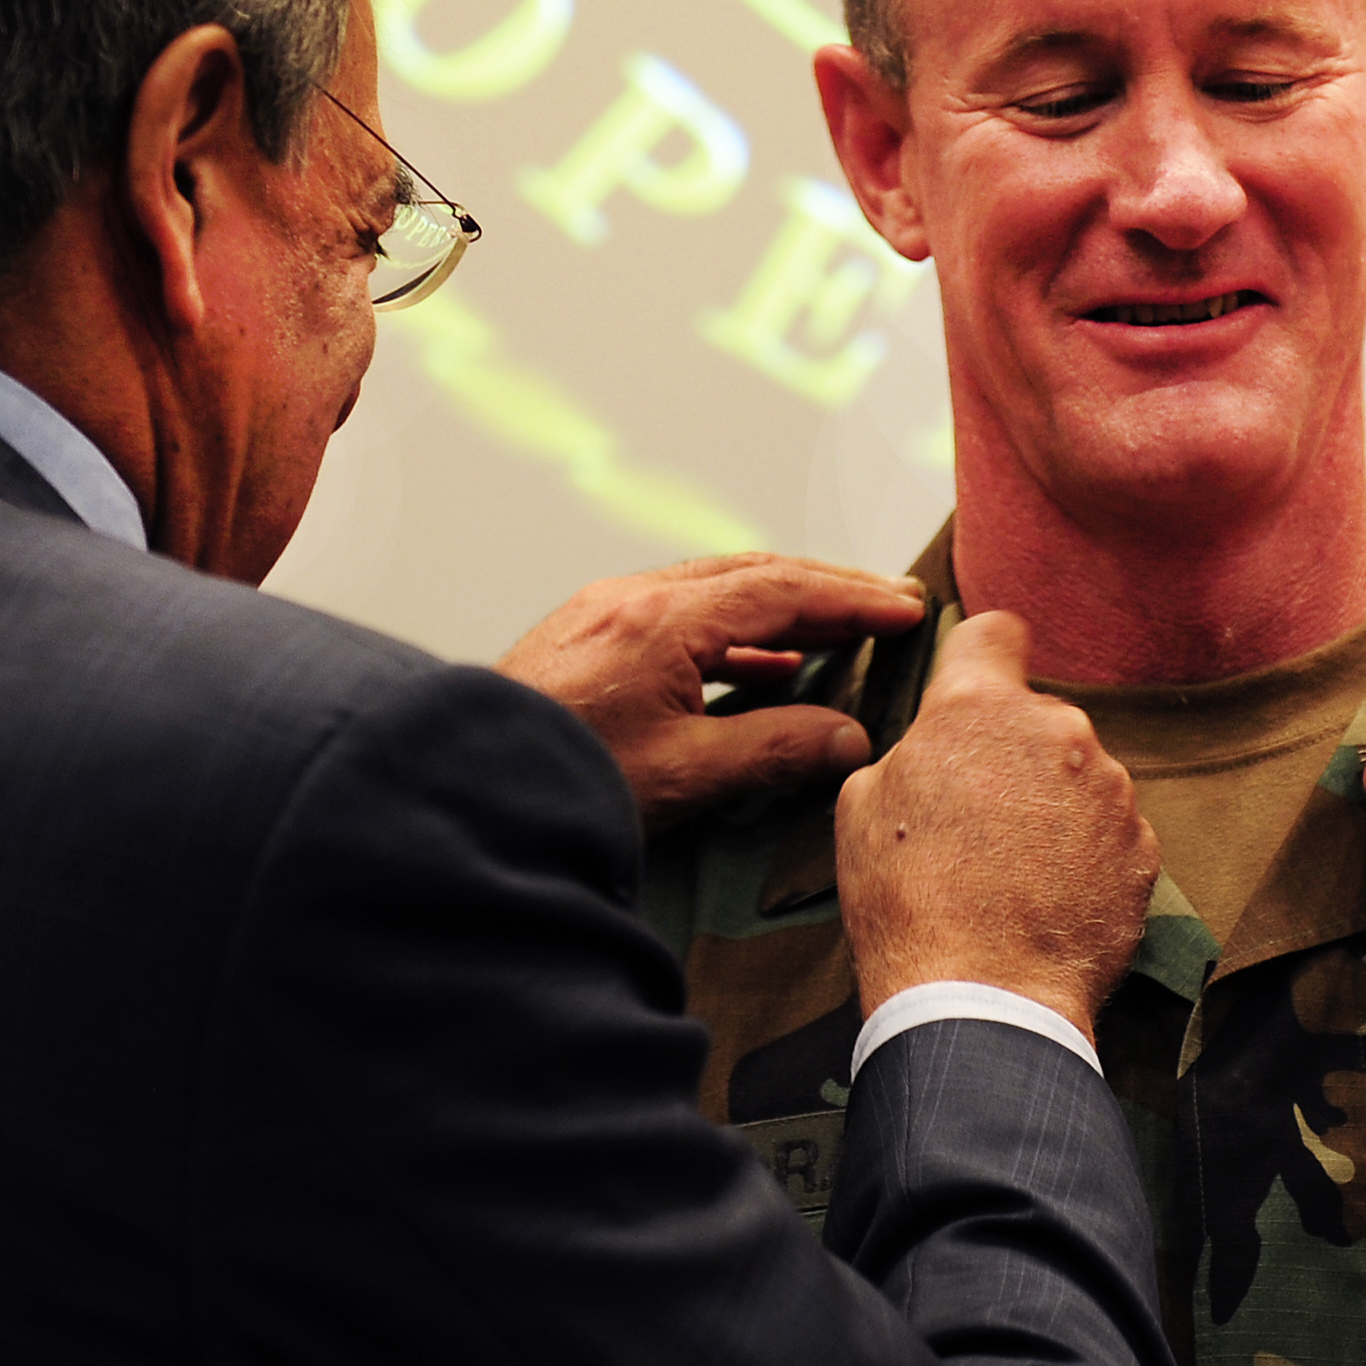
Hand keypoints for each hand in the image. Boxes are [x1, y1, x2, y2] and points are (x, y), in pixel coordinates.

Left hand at [499, 553, 925, 836]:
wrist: (458, 790)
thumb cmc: (557, 782)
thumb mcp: (683, 773)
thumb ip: (773, 749)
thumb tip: (848, 737)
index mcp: (662, 619)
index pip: (783, 590)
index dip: (853, 599)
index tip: (907, 609)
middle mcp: (632, 599)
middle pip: (754, 575)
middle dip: (829, 590)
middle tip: (890, 604)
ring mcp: (605, 613)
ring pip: (716, 591)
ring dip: (784, 609)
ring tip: (843, 632)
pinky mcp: (588, 640)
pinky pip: (682, 618)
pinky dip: (736, 635)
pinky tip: (766, 667)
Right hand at [834, 613, 1159, 1041]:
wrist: (981, 999)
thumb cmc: (907, 903)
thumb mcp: (861, 809)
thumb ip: (908, 753)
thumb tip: (928, 753)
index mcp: (979, 707)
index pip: (995, 632)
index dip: (981, 656)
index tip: (977, 685)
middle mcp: (1059, 731)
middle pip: (1036, 718)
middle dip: (1010, 753)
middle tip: (975, 818)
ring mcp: (1111, 790)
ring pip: (1078, 776)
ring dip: (1052, 806)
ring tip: (1012, 872)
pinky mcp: (1143, 848)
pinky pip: (1110, 832)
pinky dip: (1085, 855)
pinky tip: (1048, 898)